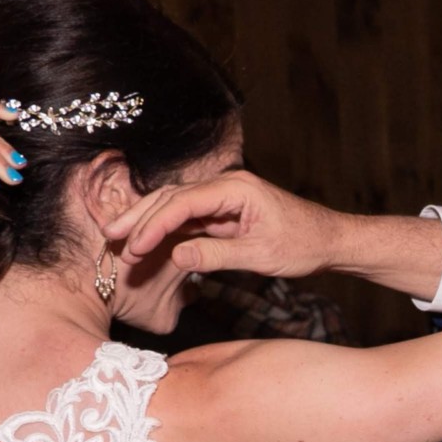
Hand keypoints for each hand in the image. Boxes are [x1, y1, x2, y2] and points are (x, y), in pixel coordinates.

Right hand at [105, 171, 337, 275]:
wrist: (330, 241)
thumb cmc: (304, 245)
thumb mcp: (260, 256)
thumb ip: (217, 255)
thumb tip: (175, 256)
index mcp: (237, 188)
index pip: (183, 202)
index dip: (154, 224)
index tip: (135, 246)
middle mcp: (227, 186)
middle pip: (172, 197)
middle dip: (140, 217)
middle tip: (111, 238)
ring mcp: (224, 198)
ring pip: (176, 206)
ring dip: (148, 222)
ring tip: (120, 240)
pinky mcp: (225, 212)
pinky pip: (188, 218)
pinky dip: (166, 230)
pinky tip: (146, 242)